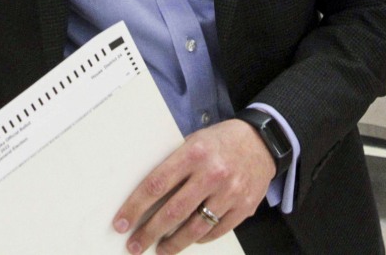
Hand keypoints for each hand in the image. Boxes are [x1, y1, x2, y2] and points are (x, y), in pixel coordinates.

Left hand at [114, 118, 276, 253]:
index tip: (121, 223)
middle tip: (134, 244)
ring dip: (173, 243)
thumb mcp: (194, 141)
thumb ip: (174, 164)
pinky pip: (215, 231)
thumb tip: (146, 196)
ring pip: (194, 228)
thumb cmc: (221, 141)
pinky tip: (189, 238)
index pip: (156, 184)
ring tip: (160, 249)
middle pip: (172, 212)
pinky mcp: (244, 206)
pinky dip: (199, 238)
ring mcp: (230, 192)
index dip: (135, 207)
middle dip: (148, 232)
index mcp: (194, 153)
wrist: (263, 141)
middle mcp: (212, 173)